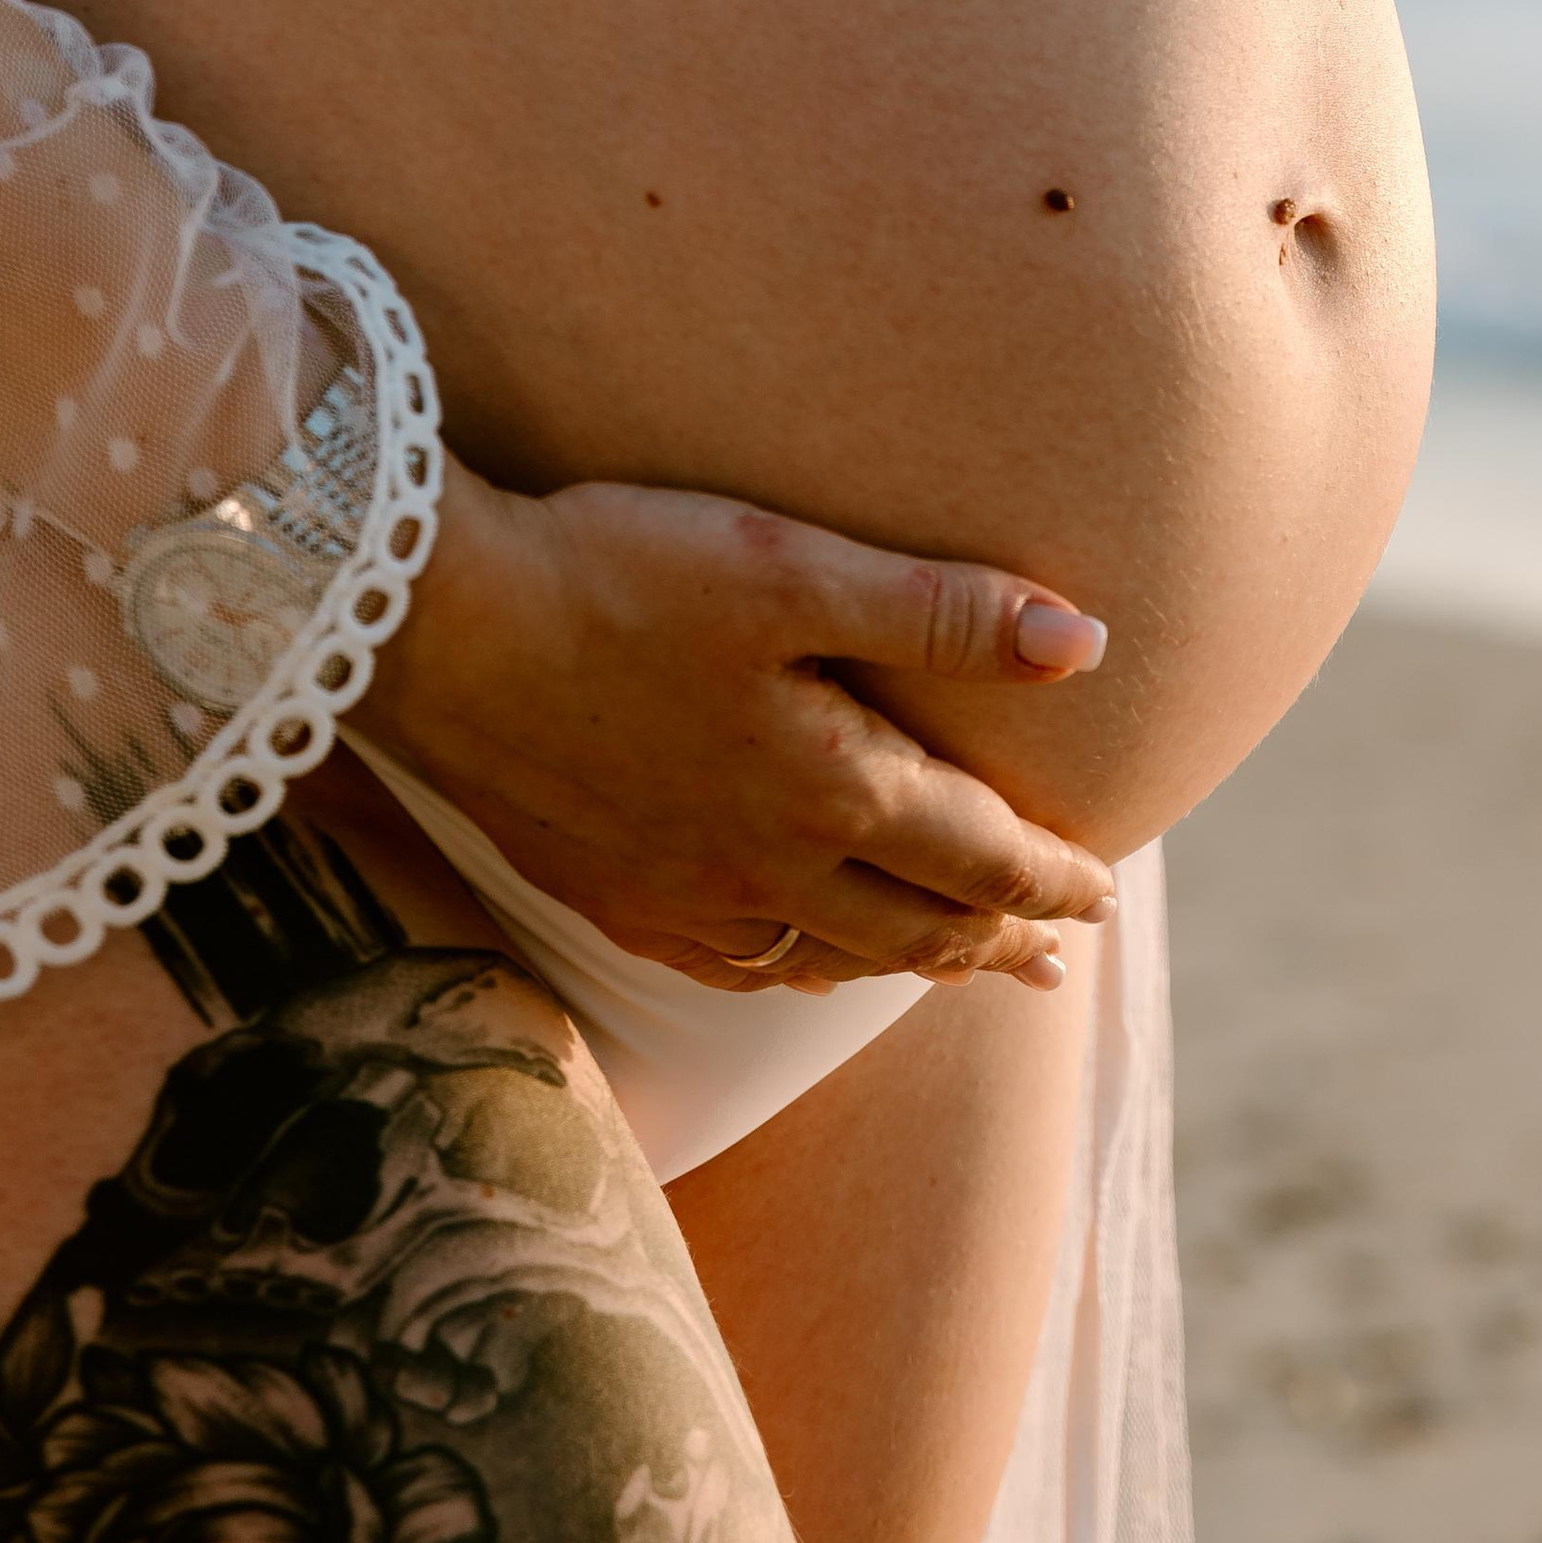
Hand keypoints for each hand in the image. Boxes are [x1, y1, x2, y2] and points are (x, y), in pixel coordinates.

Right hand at [357, 458, 1116, 997]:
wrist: (437, 630)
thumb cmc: (620, 575)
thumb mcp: (795, 569)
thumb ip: (942, 612)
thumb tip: (1086, 644)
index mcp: (834, 790)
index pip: (982, 857)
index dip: (1054, 879)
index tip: (1104, 896)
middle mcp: (770, 867)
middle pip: (918, 927)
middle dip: (999, 939)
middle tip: (1056, 954)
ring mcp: (685, 893)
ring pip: (831, 957)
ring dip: (908, 963)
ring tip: (952, 965)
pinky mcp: (611, 893)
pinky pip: (736, 965)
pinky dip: (795, 973)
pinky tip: (795, 965)